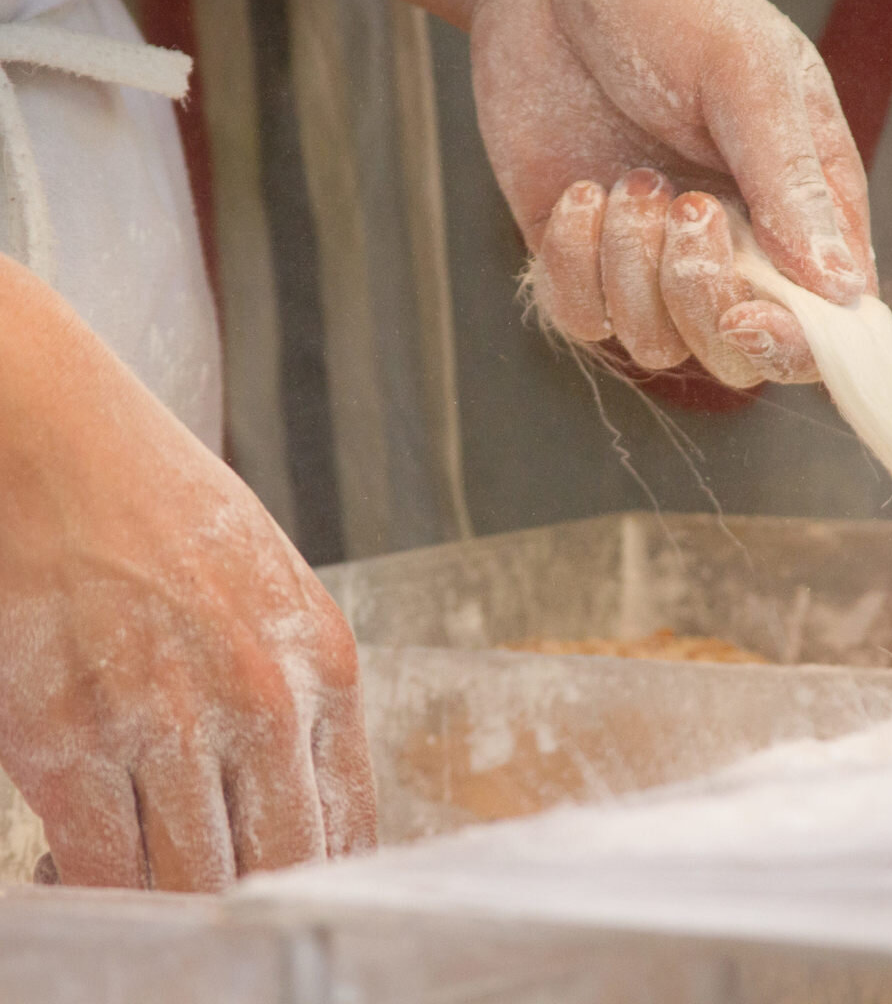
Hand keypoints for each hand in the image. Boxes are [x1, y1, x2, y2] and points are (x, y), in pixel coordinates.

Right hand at [0, 260, 375, 889]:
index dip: (325, 879)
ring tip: (162, 896)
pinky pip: (102, 864)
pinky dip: (101, 890)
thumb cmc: (173, 514)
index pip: (350, 819)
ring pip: (191, 880)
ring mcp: (164, 722)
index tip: (302, 902)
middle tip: (237, 921)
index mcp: (324, 661)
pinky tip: (91, 872)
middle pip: (281, 863)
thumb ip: (299, 691)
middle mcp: (261, 697)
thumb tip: (299, 796)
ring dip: (177, 907)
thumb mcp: (275, 590)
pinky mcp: (65, 740)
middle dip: (259, 905)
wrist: (65, 446)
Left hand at [469, 0, 876, 386]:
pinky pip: (583, 319)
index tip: (749, 314)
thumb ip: (792, 179)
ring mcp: (651, 264)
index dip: (794, 346)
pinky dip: (576, 265)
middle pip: (736, 357)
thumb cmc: (668, 2)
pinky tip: (581, 193)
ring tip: (629, 180)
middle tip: (687, 207)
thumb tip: (844, 289)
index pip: (822, 325)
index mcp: (801, 210)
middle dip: (701, 299)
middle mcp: (732, 251)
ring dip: (635, 268)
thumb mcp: (747, 72)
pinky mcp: (580, 262)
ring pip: (656, 345)